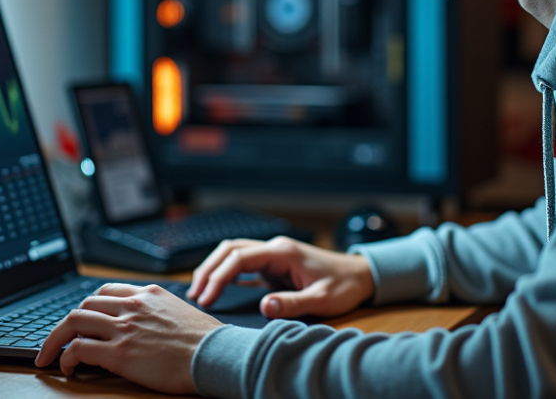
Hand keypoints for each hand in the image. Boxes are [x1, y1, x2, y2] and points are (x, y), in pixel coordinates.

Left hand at [34, 283, 221, 393]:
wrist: (216, 354)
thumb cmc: (206, 341)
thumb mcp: (180, 312)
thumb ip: (158, 312)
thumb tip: (145, 325)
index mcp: (148, 293)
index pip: (106, 291)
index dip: (89, 306)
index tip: (83, 320)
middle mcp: (133, 305)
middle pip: (84, 304)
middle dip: (66, 324)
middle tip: (58, 340)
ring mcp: (125, 328)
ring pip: (74, 322)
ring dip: (56, 340)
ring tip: (50, 355)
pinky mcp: (120, 353)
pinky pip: (80, 349)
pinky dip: (67, 358)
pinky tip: (69, 368)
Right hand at [187, 236, 374, 319]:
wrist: (360, 275)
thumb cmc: (344, 285)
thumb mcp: (322, 299)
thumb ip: (294, 303)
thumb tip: (264, 306)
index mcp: (283, 252)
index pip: (240, 257)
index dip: (219, 276)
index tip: (206, 297)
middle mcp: (274, 248)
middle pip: (230, 249)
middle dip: (209, 269)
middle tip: (195, 295)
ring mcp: (273, 255)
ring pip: (234, 252)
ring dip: (214, 268)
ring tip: (200, 291)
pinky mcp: (274, 265)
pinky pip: (243, 263)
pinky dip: (227, 272)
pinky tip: (216, 288)